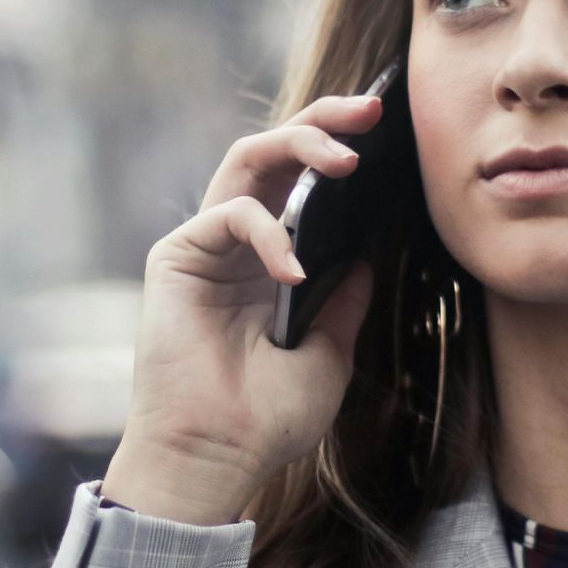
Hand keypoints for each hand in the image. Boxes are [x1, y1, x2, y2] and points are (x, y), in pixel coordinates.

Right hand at [101, 92, 382, 524]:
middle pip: (276, 152)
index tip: (390, 130)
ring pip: (248, 159)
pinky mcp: (177, 255)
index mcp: (272, 261)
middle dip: (324, 119)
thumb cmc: (265, 419)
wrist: (216, 457)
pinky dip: (268, 232)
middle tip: (372, 110)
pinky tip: (294, 270)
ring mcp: (206, 245)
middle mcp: (237, 243)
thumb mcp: (329, 354)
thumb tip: (368, 254)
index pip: (304, 182)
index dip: (340, 147)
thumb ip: (344, 300)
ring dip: (299, 143)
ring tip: (347, 156)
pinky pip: (228, 214)